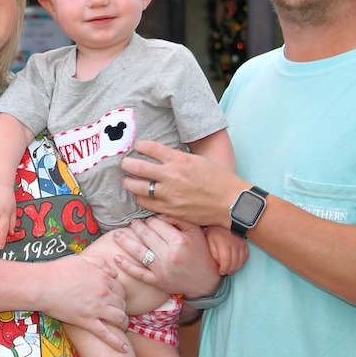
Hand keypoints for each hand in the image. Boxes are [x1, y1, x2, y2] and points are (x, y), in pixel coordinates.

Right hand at [32, 252, 128, 351]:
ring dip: (123, 323)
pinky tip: (124, 349)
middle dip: (122, 308)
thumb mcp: (82, 259)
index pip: (121, 289)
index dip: (120, 295)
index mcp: (103, 278)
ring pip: (119, 318)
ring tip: (121, 326)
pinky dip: (117, 343)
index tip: (116, 299)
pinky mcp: (86, 322)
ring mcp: (96, 309)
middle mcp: (103, 293)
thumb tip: (114, 273)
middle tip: (117, 312)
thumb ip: (100, 263)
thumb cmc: (57, 271)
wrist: (42, 285)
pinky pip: (106, 334)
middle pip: (122, 304)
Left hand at [106, 216, 222, 298]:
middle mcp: (169, 255)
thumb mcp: (195, 232)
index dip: (150, 220)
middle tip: (132, 223)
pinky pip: (138, 273)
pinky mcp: (157, 282)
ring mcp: (161, 270)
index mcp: (178, 240)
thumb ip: (178, 219)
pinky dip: (126, 266)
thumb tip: (158, 214)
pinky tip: (116, 258)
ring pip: (138, 252)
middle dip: (136, 227)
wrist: (205, 281)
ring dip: (125, 241)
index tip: (148, 220)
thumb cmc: (201, 253)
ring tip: (117, 234)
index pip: (156, 224)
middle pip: (145, 236)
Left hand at [121, 139, 245, 231]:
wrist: (230, 201)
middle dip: (127, 164)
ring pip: (137, 187)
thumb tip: (163, 155)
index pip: (150, 148)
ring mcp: (169, 194)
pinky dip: (140, 199)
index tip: (137, 147)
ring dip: (129, 182)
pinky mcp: (170, 209)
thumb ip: (179, 158)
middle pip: (138, 167)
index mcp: (179, 159)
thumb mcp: (198, 160)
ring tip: (127, 180)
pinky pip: (146, 204)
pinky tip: (140, 196)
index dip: (140, 146)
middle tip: (124, 164)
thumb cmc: (218, 179)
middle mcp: (171, 176)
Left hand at [204, 225, 248, 276]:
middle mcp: (234, 243)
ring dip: (236, 268)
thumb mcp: (210, 241)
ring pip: (242, 260)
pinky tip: (237, 263)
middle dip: (230, 270)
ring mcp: (241, 243)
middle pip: (235, 262)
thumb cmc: (214, 231)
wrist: (223, 218)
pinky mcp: (245, 243)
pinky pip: (246, 255)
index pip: (226, 261)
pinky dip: (242, 261)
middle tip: (225, 272)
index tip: (220, 272)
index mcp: (224, 243)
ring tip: (230, 269)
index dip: (224, 269)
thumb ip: (214, 253)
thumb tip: (220, 263)